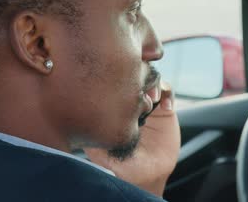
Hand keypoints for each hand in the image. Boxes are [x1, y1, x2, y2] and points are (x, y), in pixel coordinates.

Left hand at [84, 81, 179, 196]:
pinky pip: (168, 91)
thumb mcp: (98, 150)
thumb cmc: (117, 166)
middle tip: (142, 91)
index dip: (118, 76)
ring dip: (154, 83)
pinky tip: (166, 107)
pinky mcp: (164, 109)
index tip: (122, 88)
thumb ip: (90, 134)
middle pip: (134, 71)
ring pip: (151, 77)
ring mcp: (146, 102)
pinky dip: (167, 93)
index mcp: (111, 104)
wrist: (145, 176)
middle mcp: (128, 99)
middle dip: (139, 74)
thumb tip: (79, 114)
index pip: (112, 78)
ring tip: (153, 99)